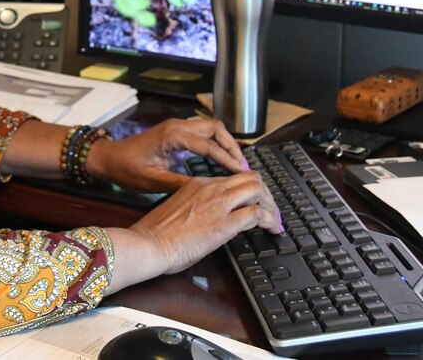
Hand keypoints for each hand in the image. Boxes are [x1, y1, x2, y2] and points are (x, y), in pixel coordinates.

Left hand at [87, 117, 246, 192]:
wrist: (108, 158)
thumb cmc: (125, 169)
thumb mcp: (153, 181)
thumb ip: (180, 183)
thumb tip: (208, 189)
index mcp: (172, 135)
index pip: (209, 145)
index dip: (228, 160)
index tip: (242, 173)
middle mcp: (177, 125)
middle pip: (215, 129)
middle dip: (232, 146)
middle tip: (244, 168)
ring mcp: (176, 126)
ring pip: (210, 128)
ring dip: (225, 143)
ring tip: (237, 164)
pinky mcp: (176, 132)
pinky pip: (202, 133)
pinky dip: (215, 143)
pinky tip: (222, 159)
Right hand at [130, 172, 280, 277]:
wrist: (148, 243)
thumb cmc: (156, 233)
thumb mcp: (178, 210)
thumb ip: (197, 207)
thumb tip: (212, 218)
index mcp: (197, 184)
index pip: (233, 178)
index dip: (249, 190)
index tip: (254, 202)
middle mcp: (210, 188)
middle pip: (251, 178)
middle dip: (265, 194)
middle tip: (270, 210)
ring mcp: (218, 204)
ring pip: (258, 190)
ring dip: (271, 205)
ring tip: (274, 220)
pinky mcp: (225, 224)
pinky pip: (257, 214)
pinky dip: (270, 220)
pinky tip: (273, 229)